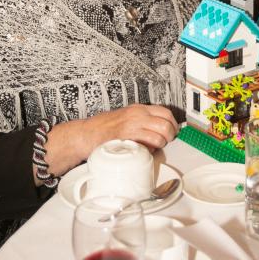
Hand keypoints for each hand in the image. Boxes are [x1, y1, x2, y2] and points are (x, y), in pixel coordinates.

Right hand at [42, 104, 178, 179]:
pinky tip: (145, 151)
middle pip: (166, 122)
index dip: (172, 123)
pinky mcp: (128, 137)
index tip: (173, 131)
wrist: (85, 134)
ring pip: (160, 134)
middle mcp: (137, 115)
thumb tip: (158, 129)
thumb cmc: (103, 128)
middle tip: (167, 141)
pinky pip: (148, 144)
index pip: (164, 112)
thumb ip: (140, 121)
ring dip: (161, 143)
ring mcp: (133, 126)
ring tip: (155, 147)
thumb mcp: (125, 117)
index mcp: (138, 109)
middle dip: (170, 134)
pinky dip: (150, 149)